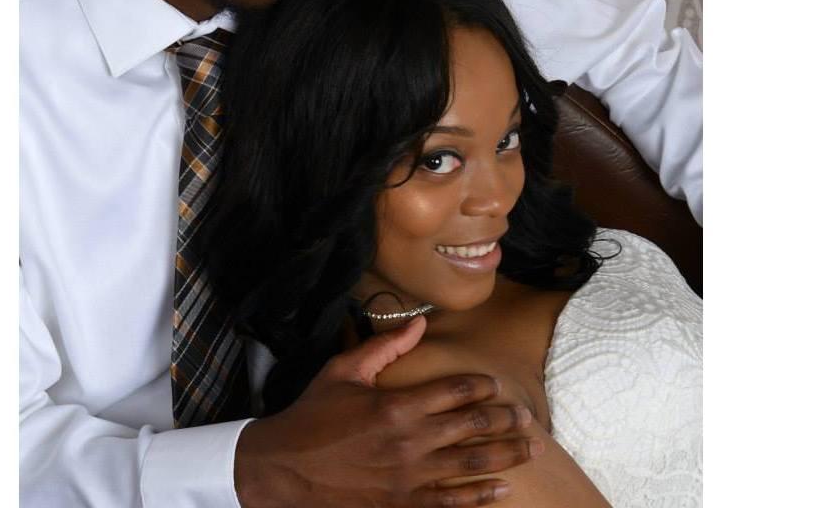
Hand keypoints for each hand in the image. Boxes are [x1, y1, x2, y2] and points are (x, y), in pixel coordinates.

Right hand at [235, 316, 540, 507]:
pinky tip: (501, 491)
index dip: (482, 386)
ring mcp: (409, 478)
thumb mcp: (344, 372)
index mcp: (397, 404)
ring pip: (470, 465)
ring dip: (505, 456)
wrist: (282, 470)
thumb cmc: (312, 416)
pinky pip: (450, 503)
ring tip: (531, 449)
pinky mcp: (402, 506)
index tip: (498, 385)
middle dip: (505, 420)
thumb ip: (385, 347)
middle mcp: (410, 441)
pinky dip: (479, 498)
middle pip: (472, 427)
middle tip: (529, 417)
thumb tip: (420, 323)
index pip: (454, 390)